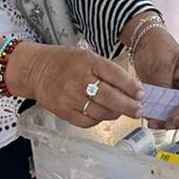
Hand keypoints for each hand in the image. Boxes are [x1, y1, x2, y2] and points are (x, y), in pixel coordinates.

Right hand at [7, 42, 141, 128]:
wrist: (36, 70)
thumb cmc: (65, 61)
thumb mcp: (87, 56)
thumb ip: (106, 70)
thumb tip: (130, 87)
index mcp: (88, 62)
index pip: (114, 75)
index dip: (130, 86)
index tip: (142, 94)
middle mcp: (80, 80)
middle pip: (109, 97)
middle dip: (128, 106)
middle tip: (139, 110)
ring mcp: (71, 98)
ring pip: (100, 112)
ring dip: (115, 114)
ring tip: (122, 112)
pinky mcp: (63, 112)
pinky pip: (87, 122)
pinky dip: (98, 120)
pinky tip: (103, 115)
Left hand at [129, 26, 178, 128]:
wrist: (144, 40)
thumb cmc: (156, 46)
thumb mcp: (160, 66)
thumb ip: (162, 87)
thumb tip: (159, 109)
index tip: (172, 118)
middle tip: (164, 124)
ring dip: (171, 121)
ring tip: (155, 123)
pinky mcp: (169, 95)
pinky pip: (170, 110)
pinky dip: (163, 117)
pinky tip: (153, 119)